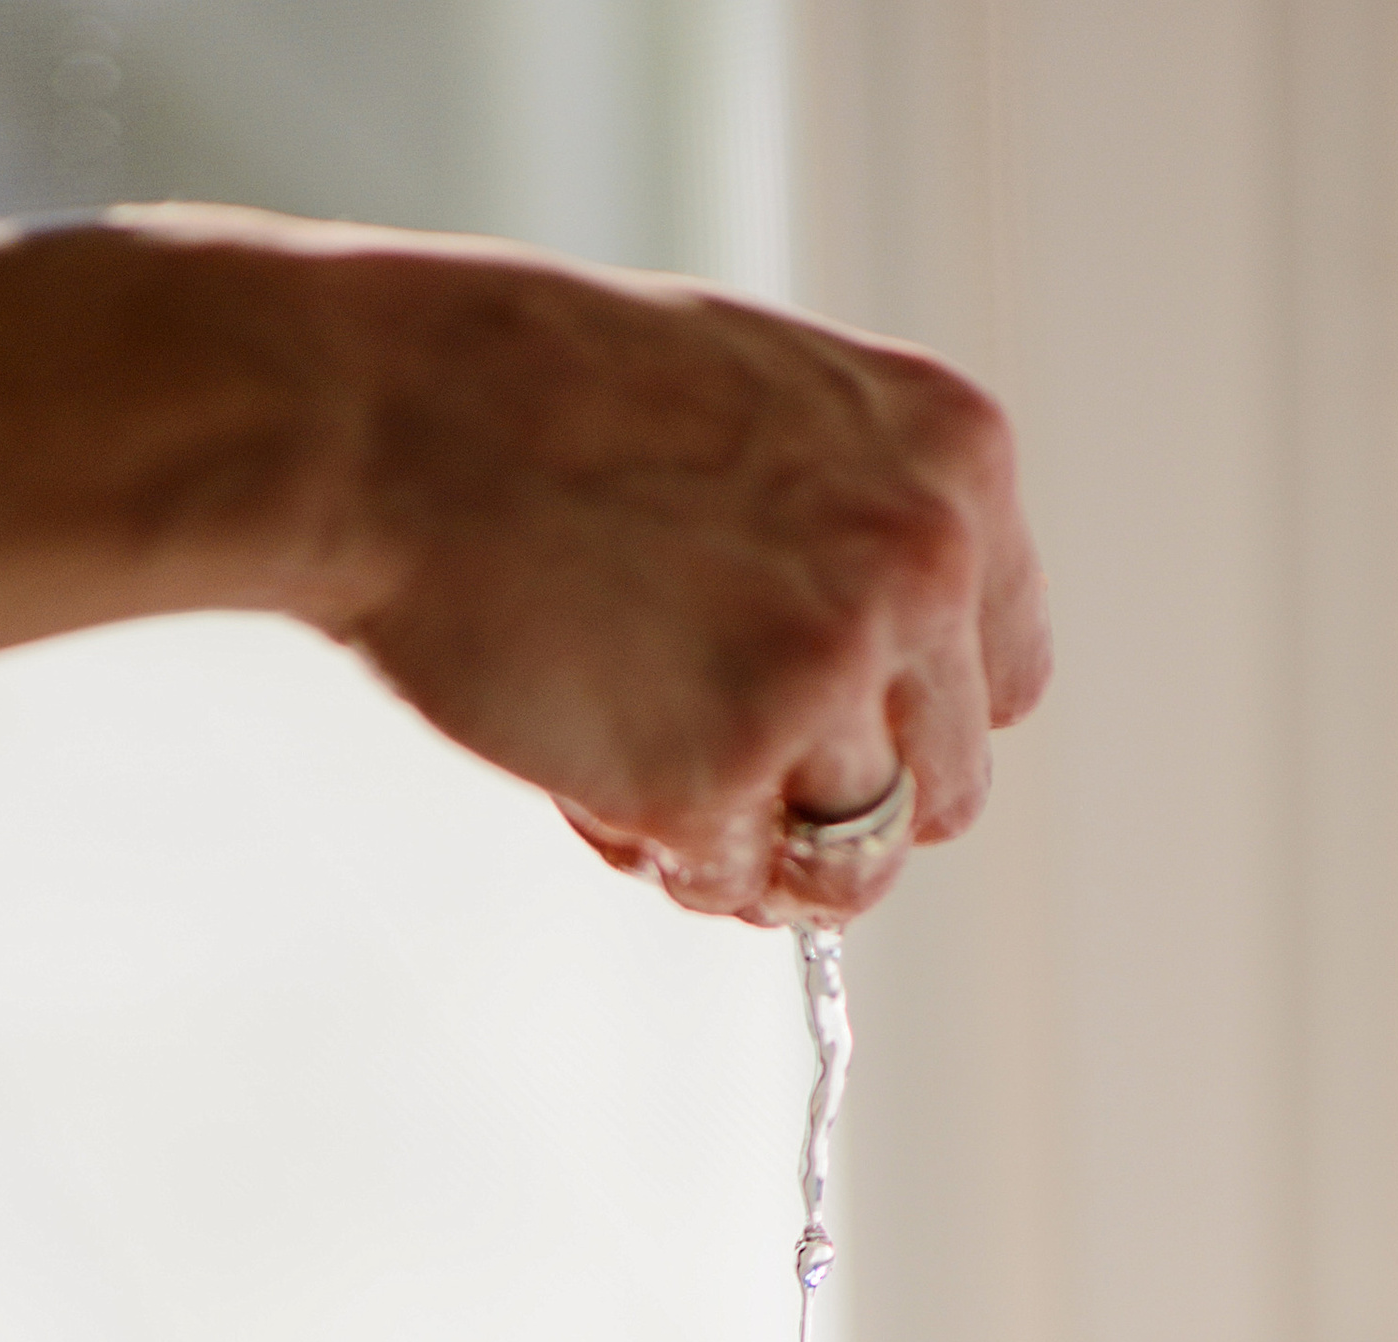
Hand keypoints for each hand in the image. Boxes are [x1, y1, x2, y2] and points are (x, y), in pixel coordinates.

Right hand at [330, 246, 1048, 926]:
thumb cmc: (538, 402)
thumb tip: (877, 685)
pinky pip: (728, 882)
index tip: (827, 729)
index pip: (1004, 677)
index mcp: (954, 459)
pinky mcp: (719, 773)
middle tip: (721, 774)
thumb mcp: (764, 407)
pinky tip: (583, 776)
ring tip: (647, 786)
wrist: (393, 418)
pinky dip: (657, 855)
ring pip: (854, 866)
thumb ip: (852, 527)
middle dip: (835, 805)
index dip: (907, 723)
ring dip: (753, 855)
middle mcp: (921, 566)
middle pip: (945, 790)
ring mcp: (824, 676)